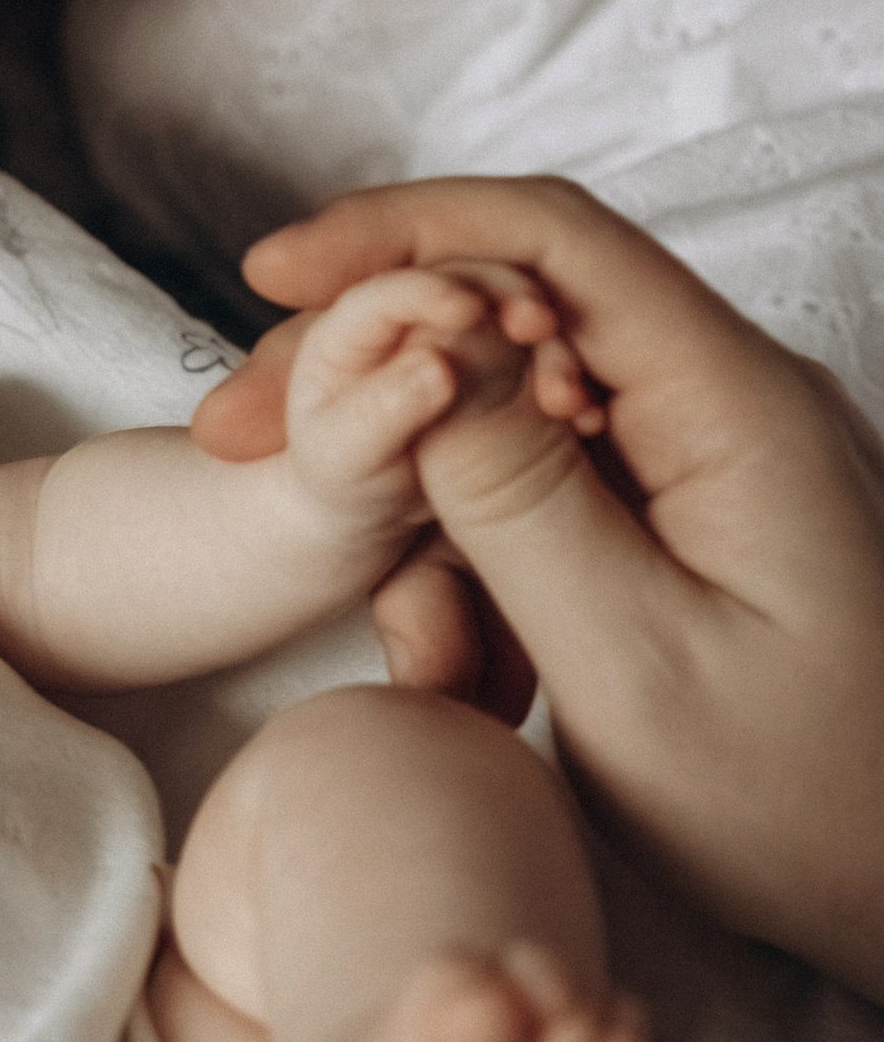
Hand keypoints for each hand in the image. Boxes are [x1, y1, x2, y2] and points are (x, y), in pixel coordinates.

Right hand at [199, 179, 883, 996]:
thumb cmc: (806, 808)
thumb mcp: (631, 662)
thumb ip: (518, 497)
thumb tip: (427, 349)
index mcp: (736, 408)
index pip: (553, 244)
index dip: (401, 234)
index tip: (273, 278)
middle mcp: (733, 407)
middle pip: (520, 313)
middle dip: (369, 362)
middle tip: (236, 434)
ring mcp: (718, 465)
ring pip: (522, 411)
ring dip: (415, 479)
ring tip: (367, 602)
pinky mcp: (699, 524)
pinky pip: (558, 490)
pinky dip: (474, 543)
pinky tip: (446, 647)